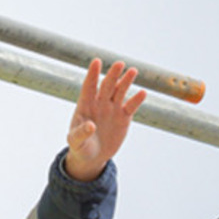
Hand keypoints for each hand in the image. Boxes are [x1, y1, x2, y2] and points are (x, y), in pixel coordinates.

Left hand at [64, 59, 144, 181]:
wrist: (92, 157)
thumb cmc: (80, 147)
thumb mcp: (75, 142)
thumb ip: (81, 133)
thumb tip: (90, 126)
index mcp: (85, 105)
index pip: (88, 86)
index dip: (92, 74)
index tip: (96, 61)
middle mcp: (99, 103)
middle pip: (107, 85)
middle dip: (113, 75)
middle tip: (119, 64)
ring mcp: (112, 109)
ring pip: (120, 91)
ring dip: (126, 81)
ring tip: (133, 71)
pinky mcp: (123, 117)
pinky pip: (131, 106)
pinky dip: (137, 100)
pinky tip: (142, 93)